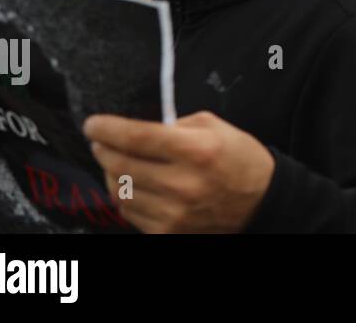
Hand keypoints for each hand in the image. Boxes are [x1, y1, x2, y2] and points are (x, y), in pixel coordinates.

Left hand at [84, 110, 274, 232]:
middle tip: (99, 141)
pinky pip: (130, 213)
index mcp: (197, 150)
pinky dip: (124, 196)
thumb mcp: (214, 126)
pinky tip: (132, 185)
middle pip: (121, 165)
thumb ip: (175, 125)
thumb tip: (136, 129)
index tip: (92, 123)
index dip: (108, 129)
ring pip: (119, 192)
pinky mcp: (169, 232)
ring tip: (115, 162)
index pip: (137, 137)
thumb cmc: (239, 158)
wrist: (262, 202)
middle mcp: (183, 184)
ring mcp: (174, 213)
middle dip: (103, 149)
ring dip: (110, 174)